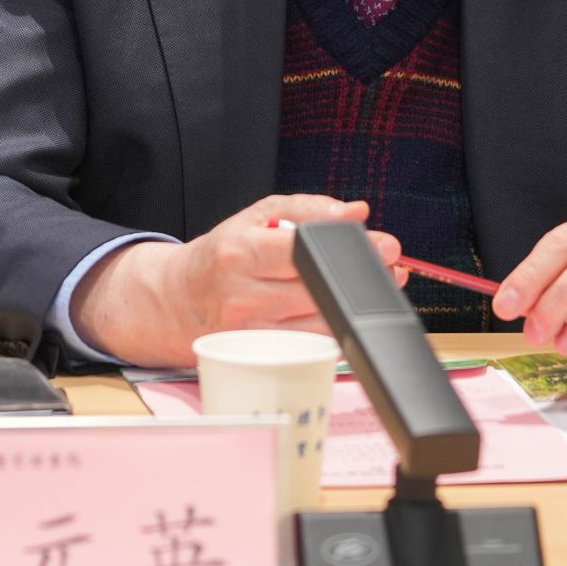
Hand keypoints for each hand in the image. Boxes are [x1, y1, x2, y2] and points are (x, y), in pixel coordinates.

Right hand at [68, 195, 401, 367]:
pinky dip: (334, 327)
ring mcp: (250, 332)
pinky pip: (310, 345)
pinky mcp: (259, 356)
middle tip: (390, 263)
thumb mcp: (258, 216)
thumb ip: (309, 209)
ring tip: (376, 283)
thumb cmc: (222, 254)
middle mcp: (242, 295)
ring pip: (319, 323)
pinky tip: (343, 309)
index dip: (347, 249)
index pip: (301, 251)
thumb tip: (355, 211)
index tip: (384, 244)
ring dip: (356, 305)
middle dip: (363, 277)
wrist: (176, 301)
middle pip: (317, 291)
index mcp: (239, 252)